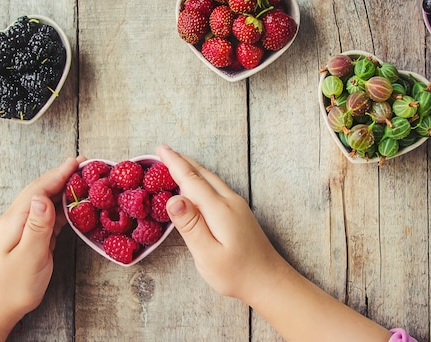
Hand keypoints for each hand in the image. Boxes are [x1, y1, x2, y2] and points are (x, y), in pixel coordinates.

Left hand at [0, 156, 83, 341]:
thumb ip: (37, 226)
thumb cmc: (15, 284)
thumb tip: (42, 198)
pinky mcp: (33, 237)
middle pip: (42, 190)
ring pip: (47, 201)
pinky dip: (63, 207)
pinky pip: (50, 215)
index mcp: (15, 220)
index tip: (77, 161)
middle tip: (86, 165)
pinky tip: (75, 206)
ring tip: (84, 180)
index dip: (58, 174)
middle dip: (63, 176)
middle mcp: (18, 219)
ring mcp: (25, 228)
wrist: (2, 306)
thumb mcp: (29, 255)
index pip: (39, 190)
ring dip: (65, 189)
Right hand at [157, 145, 391, 341]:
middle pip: (203, 175)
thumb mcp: (207, 254)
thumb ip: (190, 225)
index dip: (175, 164)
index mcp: (219, 209)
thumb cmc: (236, 273)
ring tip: (176, 161)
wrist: (269, 281)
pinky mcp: (240, 213)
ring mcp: (237, 206)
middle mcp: (230, 202)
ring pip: (211, 180)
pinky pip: (217, 187)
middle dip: (182, 161)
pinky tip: (197, 184)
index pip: (192, 181)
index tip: (160, 149)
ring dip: (193, 169)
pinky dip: (202, 179)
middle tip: (163, 150)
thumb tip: (174, 198)